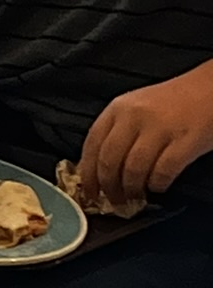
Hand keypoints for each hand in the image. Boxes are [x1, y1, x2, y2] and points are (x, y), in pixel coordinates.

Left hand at [79, 64, 212, 204]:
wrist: (211, 87)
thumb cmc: (173, 101)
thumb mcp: (135, 107)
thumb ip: (117, 131)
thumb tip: (100, 169)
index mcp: (117, 108)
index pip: (92, 145)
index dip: (87, 174)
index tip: (87, 192)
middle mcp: (134, 117)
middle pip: (109, 161)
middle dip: (107, 187)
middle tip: (113, 201)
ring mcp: (160, 128)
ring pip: (133, 169)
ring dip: (131, 189)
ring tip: (135, 197)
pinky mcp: (186, 141)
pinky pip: (163, 171)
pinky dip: (157, 184)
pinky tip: (158, 186)